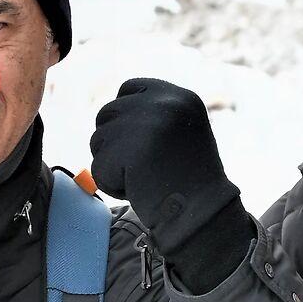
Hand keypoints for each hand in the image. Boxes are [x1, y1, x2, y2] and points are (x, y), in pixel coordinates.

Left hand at [90, 78, 251, 292]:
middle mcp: (164, 104)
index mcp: (180, 96)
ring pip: (98, 141)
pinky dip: (112, 185)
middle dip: (115, 142)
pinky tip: (139, 190)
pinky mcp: (128, 151)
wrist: (204, 212)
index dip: (125, 116)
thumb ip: (154, 114)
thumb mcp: (183, 131)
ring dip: (113, 164)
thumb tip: (112, 111)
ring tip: (144, 178)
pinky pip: (98, 168)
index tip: (140, 141)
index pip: (129, 88)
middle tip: (142, 166)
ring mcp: (145, 125)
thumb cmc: (191, 178)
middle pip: (107, 114)